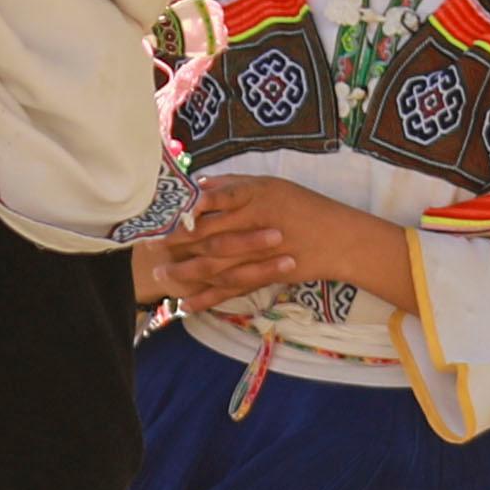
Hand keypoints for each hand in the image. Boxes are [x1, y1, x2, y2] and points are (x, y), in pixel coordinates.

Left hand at [142, 172, 418, 314]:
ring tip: (160, 275)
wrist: (340, 238)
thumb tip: (200, 183)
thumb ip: (235, 185)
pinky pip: (231, 290)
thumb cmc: (305, 207)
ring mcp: (259, 253)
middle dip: (176, 243)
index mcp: (255, 196)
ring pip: (215, 265)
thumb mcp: (272, 186)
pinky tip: (187, 305)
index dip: (183, 210)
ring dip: (185, 272)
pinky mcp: (264, 276)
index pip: (211, 202)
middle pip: (207, 235)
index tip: (159, 214)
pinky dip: (208, 298)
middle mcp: (255, 224)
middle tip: (149, 247)